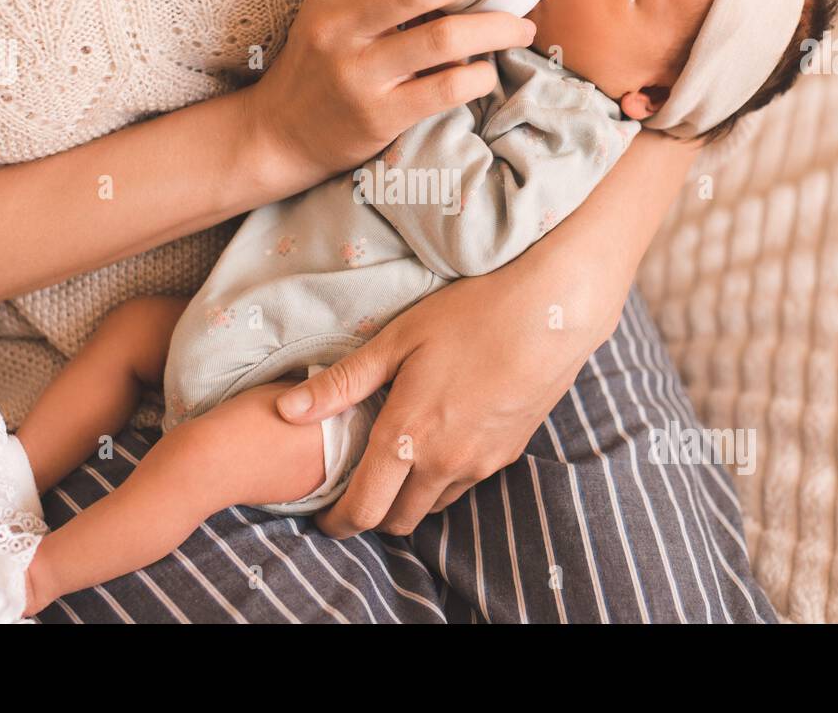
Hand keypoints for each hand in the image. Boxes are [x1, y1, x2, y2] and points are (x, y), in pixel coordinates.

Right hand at [243, 0, 541, 179]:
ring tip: (523, 26)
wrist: (282, 133)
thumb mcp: (331, 11)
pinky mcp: (378, 116)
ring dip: (496, 27)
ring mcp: (358, 74)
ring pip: (443, 39)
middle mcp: (339, 28)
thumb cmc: (322, 62)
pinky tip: (487, 71)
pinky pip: (443, 91)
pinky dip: (477, 77)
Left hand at [274, 214, 626, 537]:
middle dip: (371, 515)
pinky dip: (442, 478)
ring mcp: (481, 463)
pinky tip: (437, 441)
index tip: (324, 519)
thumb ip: (342, 383)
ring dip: (409, 497)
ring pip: (433, 504)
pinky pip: (464, 483)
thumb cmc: (470, 315)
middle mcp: (444, 462)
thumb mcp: (398, 340)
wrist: (553, 314)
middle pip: (398, 520)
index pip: (363, 509)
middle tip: (353, 491)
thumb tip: (285, 411)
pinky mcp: (507, 454)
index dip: (337, 523)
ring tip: (394, 464)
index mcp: (408, 436)